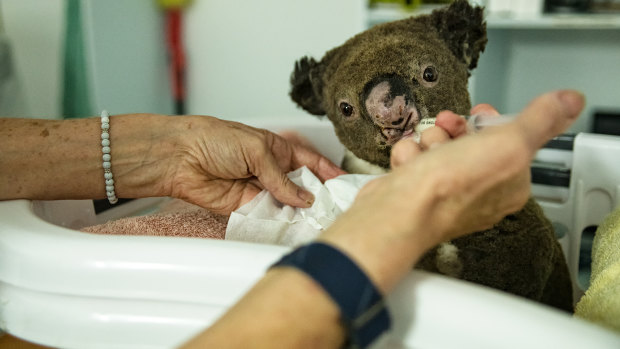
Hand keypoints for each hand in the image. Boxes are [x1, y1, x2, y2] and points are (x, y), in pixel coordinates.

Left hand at [166, 116, 344, 213]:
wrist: (180, 157)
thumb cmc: (215, 139)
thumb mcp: (257, 150)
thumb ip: (281, 177)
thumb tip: (304, 198)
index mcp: (278, 150)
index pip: (310, 162)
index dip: (328, 172)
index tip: (344, 185)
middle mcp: (271, 171)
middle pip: (302, 187)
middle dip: (317, 198)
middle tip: (334, 209)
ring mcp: (260, 190)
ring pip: (288, 206)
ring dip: (300, 213)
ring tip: (318, 221)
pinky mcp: (247, 208)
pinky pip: (269, 218)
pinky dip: (281, 223)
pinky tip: (293, 226)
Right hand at [320, 90, 583, 292]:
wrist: (398, 212)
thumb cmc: (451, 187)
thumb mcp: (508, 144)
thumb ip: (539, 120)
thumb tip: (571, 100)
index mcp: (510, 185)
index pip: (509, 141)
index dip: (493, 123)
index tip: (481, 116)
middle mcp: (479, 192)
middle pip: (470, 141)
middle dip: (454, 129)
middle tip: (448, 128)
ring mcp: (445, 193)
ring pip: (438, 145)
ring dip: (429, 141)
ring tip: (424, 154)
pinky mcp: (416, 191)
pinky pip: (414, 158)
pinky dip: (408, 157)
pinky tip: (408, 166)